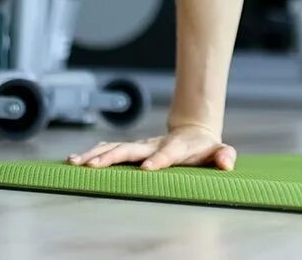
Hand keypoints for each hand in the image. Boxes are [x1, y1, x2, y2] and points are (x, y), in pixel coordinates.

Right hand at [66, 123, 236, 171]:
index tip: (147, 169)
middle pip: (131, 149)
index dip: (158, 160)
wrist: (192, 134)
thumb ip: (223, 156)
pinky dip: (92, 154)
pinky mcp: (131, 149)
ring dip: (95, 155)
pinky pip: (108, 150)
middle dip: (112, 157)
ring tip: (76, 163)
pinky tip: (74, 161)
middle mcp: (153, 144)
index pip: (167, 153)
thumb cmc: (204, 149)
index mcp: (175, 146)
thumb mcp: (218, 152)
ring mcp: (140, 145)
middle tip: (94, 167)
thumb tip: (227, 162)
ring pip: (114, 148)